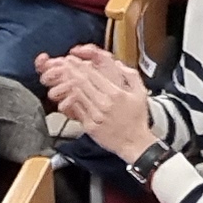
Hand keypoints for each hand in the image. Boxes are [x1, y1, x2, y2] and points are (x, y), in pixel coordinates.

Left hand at [36, 43, 159, 161]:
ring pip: (76, 95)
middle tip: (64, 63)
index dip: (80, 65)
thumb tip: (118, 64)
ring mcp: (95, 115)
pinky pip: (76, 110)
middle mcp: (104, 104)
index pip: (93, 74)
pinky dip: (69, 101)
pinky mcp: (89, 126)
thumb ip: (130, 75)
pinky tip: (66, 94)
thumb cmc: (137, 119)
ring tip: (62, 76)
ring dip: (67, 84)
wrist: (135, 143)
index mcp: (116, 94)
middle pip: (81, 82)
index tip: (73, 59)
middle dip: (70, 70)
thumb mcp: (141, 93)